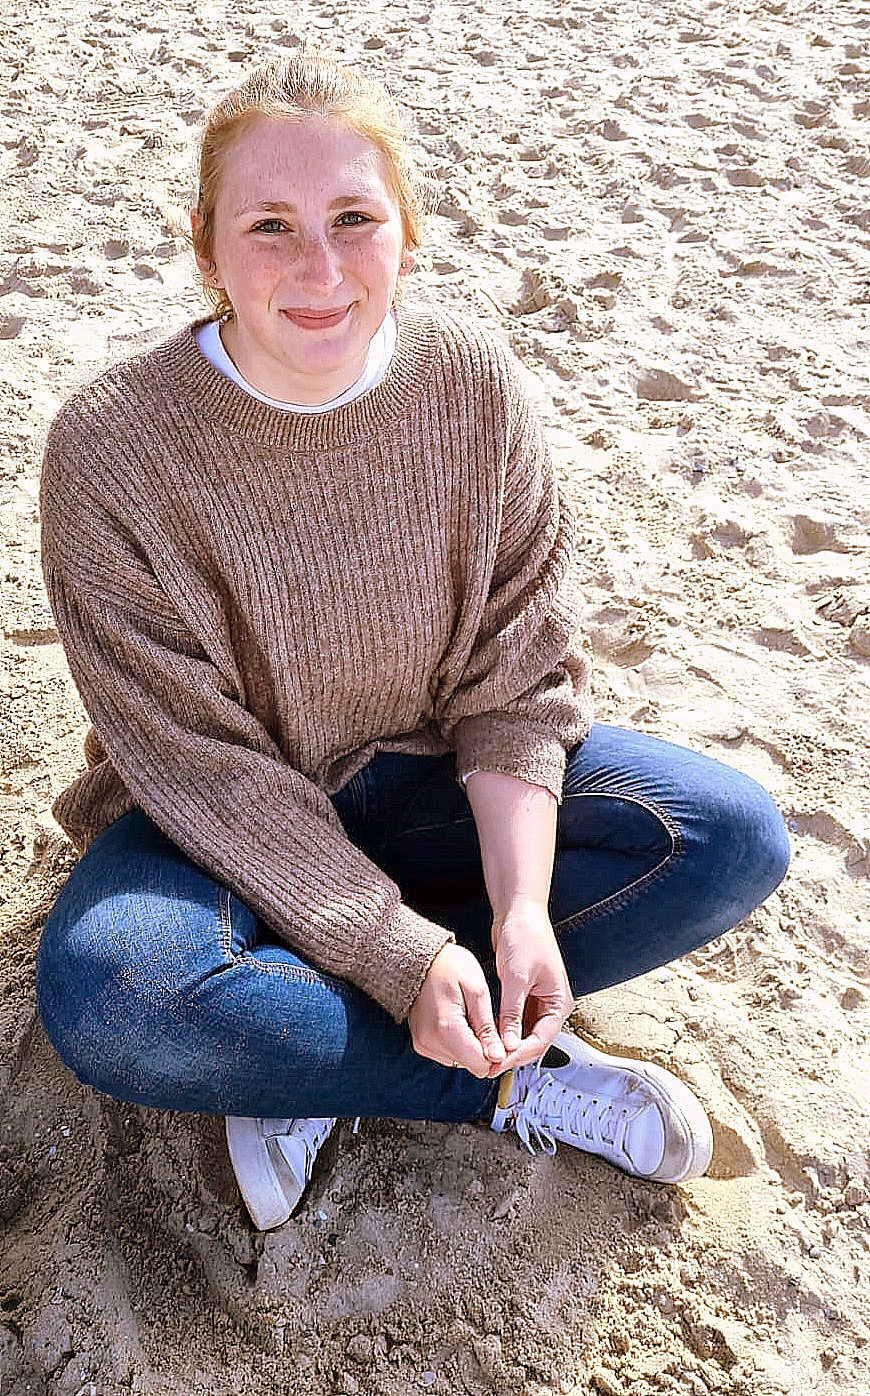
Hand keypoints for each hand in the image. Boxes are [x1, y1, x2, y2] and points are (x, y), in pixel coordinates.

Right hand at [407, 943, 506, 1077]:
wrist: (419, 958)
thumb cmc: (448, 966)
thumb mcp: (477, 990)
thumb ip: (487, 1027)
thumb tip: (498, 1056)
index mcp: (446, 1029)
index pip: (480, 1065)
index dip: (497, 1053)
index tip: (502, 1036)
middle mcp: (430, 1042)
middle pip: (471, 1065)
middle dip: (485, 1049)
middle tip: (487, 1021)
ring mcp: (424, 1043)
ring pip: (461, 1061)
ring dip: (472, 1045)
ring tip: (471, 1018)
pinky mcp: (422, 1042)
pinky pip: (449, 1053)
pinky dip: (460, 1042)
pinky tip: (461, 1021)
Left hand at [491, 901, 572, 1074]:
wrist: (519, 911)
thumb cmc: (526, 936)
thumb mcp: (517, 978)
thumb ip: (512, 1013)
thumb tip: (508, 1044)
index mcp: (559, 1002)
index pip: (541, 1040)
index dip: (519, 1055)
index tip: (498, 1064)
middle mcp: (551, 1005)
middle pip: (534, 1041)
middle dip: (512, 1054)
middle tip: (488, 1064)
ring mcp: (537, 1001)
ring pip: (524, 1034)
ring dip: (507, 1045)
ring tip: (486, 1053)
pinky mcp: (523, 995)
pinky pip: (516, 1021)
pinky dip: (504, 1030)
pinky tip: (489, 1036)